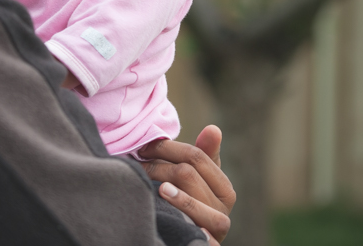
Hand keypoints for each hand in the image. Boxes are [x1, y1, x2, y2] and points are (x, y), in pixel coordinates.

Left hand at [140, 125, 234, 242]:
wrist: (192, 242)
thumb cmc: (194, 206)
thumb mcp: (201, 181)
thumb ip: (205, 155)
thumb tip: (213, 129)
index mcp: (225, 189)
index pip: (197, 157)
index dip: (168, 148)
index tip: (146, 147)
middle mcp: (224, 208)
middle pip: (187, 173)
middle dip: (158, 164)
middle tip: (138, 161)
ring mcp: (213, 227)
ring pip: (186, 196)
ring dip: (162, 185)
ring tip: (144, 177)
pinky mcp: (204, 241)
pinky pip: (191, 224)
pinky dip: (176, 208)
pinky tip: (158, 200)